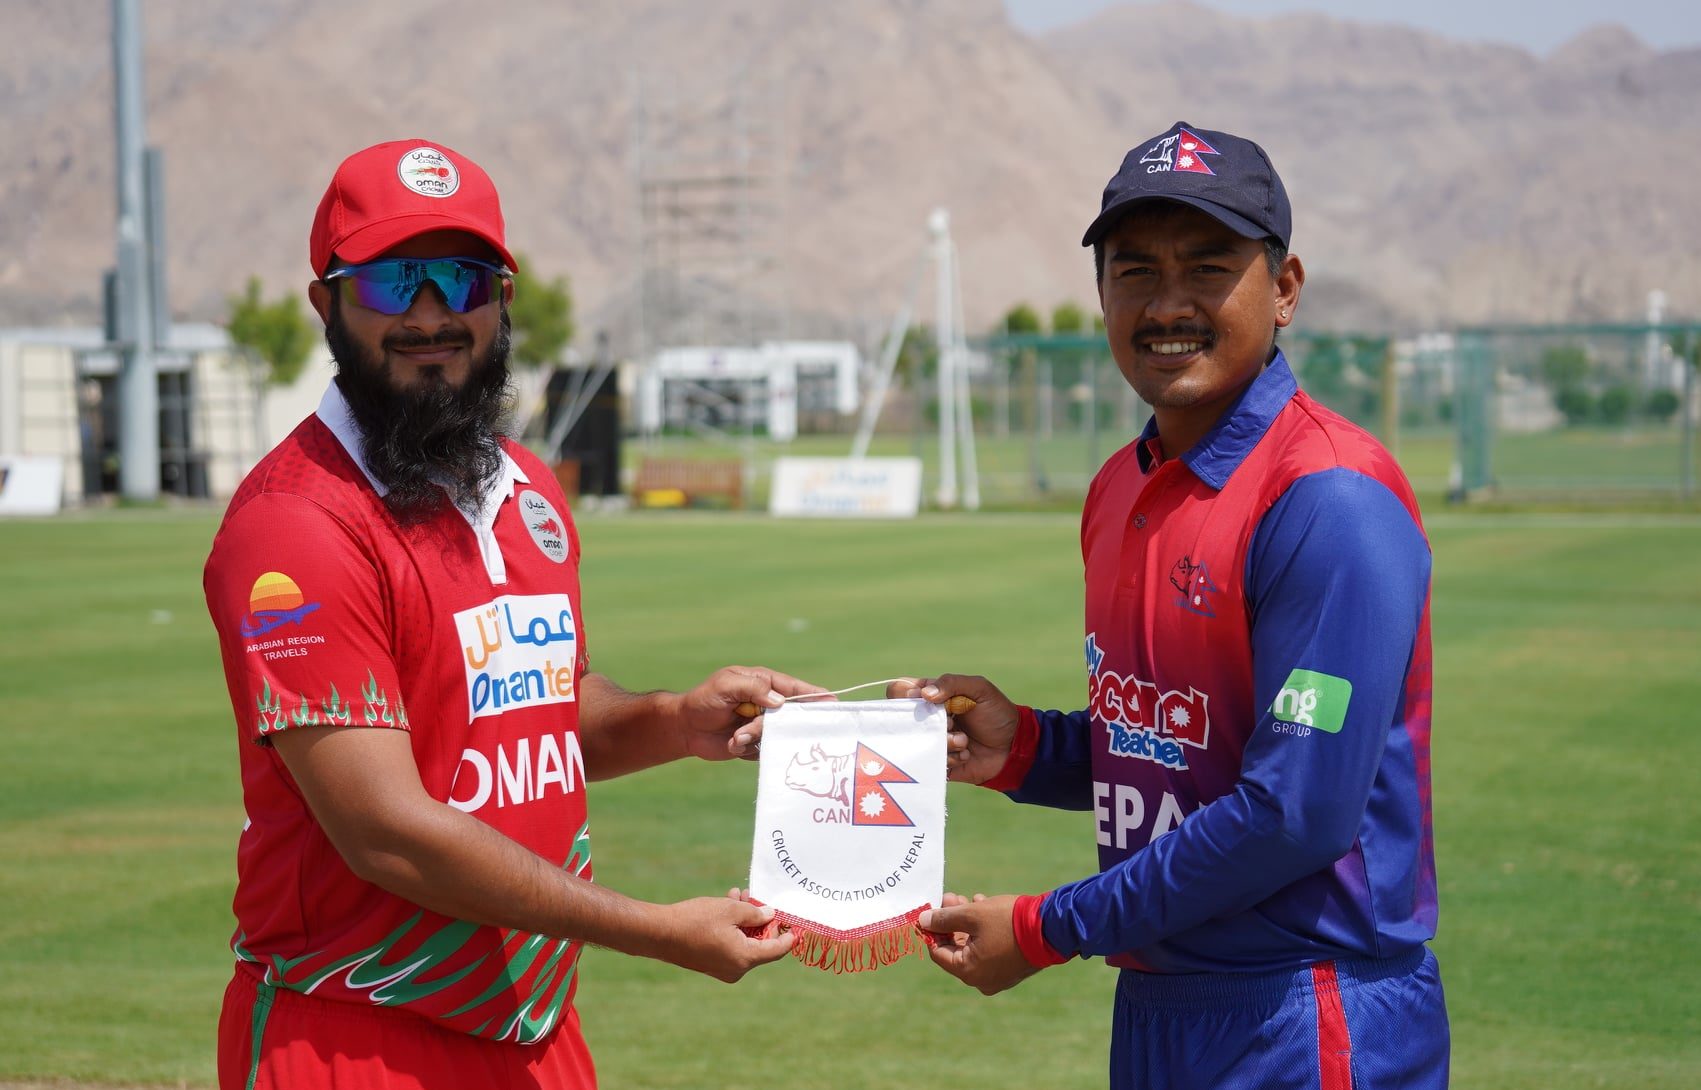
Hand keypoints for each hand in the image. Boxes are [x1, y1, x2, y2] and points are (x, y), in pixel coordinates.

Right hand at [654, 896, 795, 982]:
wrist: (659, 933)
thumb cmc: (695, 920)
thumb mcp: (730, 909)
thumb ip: (755, 913)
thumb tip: (770, 916)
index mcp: (745, 958)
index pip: (777, 950)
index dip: (789, 936)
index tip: (796, 925)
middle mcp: (737, 969)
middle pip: (761, 945)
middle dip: (761, 920)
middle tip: (757, 898)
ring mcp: (723, 969)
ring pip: (745, 942)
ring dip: (745, 920)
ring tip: (739, 895)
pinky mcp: (711, 964)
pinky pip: (731, 946)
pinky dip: (733, 929)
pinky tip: (728, 906)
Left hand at [675, 666, 825, 762]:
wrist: (685, 728)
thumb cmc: (704, 700)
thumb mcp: (727, 686)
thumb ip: (754, 688)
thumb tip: (781, 702)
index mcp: (764, 684)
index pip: (795, 688)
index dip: (815, 695)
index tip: (833, 702)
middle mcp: (767, 704)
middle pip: (790, 715)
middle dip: (773, 724)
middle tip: (755, 726)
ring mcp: (763, 725)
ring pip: (776, 735)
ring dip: (754, 737)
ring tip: (734, 736)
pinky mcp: (756, 744)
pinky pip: (764, 750)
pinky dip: (747, 749)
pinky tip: (732, 744)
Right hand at [888, 674, 1019, 783]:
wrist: (1015, 747)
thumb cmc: (997, 713)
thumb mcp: (979, 689)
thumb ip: (952, 683)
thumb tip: (924, 694)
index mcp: (932, 697)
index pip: (900, 691)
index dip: (904, 696)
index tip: (924, 701)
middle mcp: (927, 719)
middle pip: (903, 720)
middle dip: (928, 722)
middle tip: (950, 722)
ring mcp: (931, 741)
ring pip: (918, 743)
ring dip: (943, 741)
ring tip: (964, 741)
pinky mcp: (938, 763)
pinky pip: (930, 762)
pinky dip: (949, 758)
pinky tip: (965, 754)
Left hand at [918, 893, 1040, 994]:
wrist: (1052, 929)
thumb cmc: (1009, 921)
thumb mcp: (972, 914)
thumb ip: (944, 918)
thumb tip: (922, 921)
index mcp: (968, 972)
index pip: (938, 952)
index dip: (932, 929)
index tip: (932, 909)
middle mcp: (981, 980)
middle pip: (956, 948)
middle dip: (952, 921)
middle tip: (952, 897)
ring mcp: (998, 977)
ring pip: (973, 947)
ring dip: (968, 922)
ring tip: (970, 898)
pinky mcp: (1011, 969)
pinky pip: (989, 950)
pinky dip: (983, 931)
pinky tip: (985, 907)